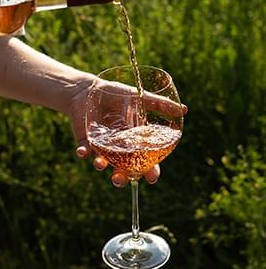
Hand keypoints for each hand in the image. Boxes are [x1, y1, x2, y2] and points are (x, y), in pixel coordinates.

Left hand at [69, 77, 186, 187]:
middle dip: (123, 177)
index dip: (149, 170)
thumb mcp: (139, 97)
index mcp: (134, 139)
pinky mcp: (86, 141)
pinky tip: (82, 152)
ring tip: (100, 165)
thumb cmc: (116, 94)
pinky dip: (83, 153)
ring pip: (104, 163)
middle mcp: (118, 146)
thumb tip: (185, 110)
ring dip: (102, 167)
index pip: (145, 160)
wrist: (90, 89)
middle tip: (122, 179)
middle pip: (123, 168)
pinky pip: (85, 151)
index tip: (151, 178)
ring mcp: (101, 146)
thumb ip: (160, 105)